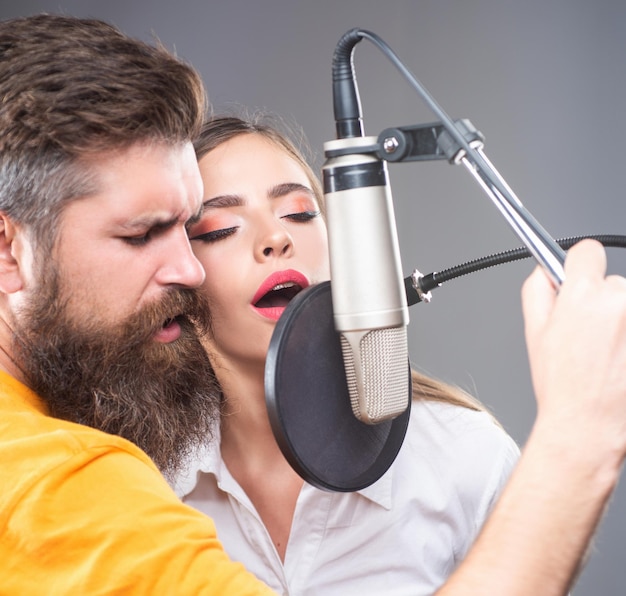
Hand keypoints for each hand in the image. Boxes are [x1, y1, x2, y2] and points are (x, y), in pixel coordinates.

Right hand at [522, 239, 625, 462]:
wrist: (591, 424)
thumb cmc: (563, 386)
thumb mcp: (534, 333)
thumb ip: (536, 291)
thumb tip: (545, 271)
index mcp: (581, 295)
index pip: (587, 251)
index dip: (578, 266)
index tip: (579, 278)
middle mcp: (619, 302)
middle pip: (613, 282)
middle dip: (603, 302)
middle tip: (591, 335)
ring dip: (623, 321)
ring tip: (611, 354)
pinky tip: (620, 359)